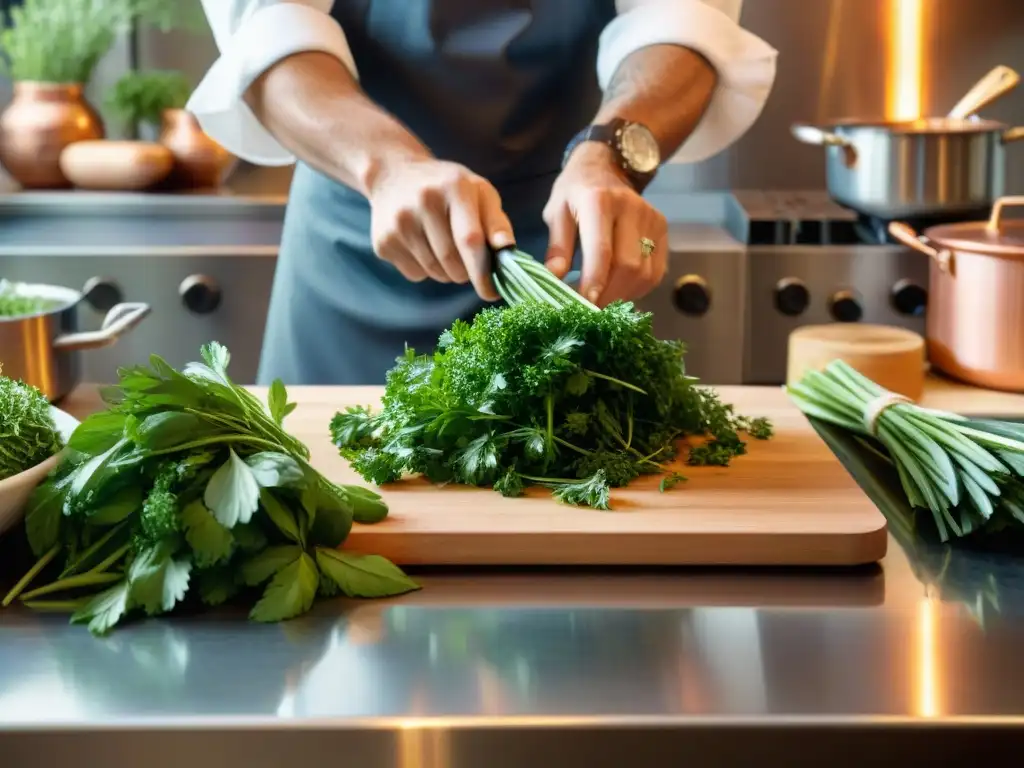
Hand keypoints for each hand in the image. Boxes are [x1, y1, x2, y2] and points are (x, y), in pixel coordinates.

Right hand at [367, 158, 513, 299]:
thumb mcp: (478, 192)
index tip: (491, 292)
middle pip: (452, 262)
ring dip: (447, 272)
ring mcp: (399, 223)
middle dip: (466, 272)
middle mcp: (423, 202)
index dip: (482, 272)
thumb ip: (496, 222)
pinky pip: (416, 274)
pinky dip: (426, 270)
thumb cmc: (447, 187)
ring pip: (434, 272)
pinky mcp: (383, 241)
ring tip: (444, 248)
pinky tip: (422, 245)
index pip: (470, 240)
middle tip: (467, 260)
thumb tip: (507, 251)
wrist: (394, 175)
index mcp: (454, 187)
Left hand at [543, 143, 667, 305]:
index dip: (594, 282)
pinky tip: (619, 291)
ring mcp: (652, 220)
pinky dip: (638, 288)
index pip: (602, 250)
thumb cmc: (575, 191)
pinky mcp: (663, 230)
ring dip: (623, 295)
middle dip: (608, 295)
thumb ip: (557, 246)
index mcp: (600, 202)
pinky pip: (656, 271)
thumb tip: (553, 280)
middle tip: (589, 312)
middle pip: (628, 266)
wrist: (607, 165)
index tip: (583, 306)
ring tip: (602, 302)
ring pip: (645, 273)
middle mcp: (632, 209)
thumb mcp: (556, 211)